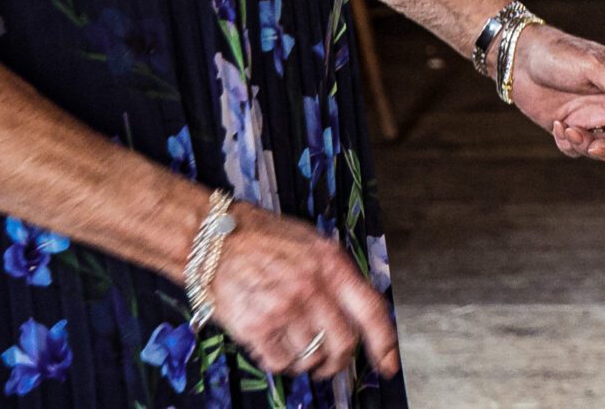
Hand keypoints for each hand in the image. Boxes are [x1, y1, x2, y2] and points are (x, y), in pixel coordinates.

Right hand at [206, 204, 399, 381]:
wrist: (216, 240)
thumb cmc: (267, 239)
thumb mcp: (314, 243)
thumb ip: (337, 274)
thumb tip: (358, 310)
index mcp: (333, 265)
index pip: (371, 311)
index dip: (384, 342)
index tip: (388, 364)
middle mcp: (312, 288)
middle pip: (344, 343)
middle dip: (339, 361)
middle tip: (329, 363)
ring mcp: (285, 309)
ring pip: (311, 357)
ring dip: (306, 361)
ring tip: (295, 347)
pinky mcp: (256, 327)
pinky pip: (280, 363)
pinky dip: (281, 363)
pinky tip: (274, 347)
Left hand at [509, 26, 604, 166]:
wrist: (520, 59)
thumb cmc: (560, 54)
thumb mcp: (593, 67)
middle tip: (593, 148)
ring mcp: (588, 117)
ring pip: (599, 148)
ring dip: (584, 145)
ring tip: (567, 130)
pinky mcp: (568, 126)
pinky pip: (575, 148)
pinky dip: (567, 143)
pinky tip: (557, 126)